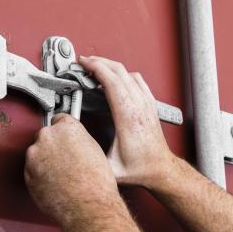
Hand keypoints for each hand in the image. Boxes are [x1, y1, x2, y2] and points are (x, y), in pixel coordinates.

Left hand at [24, 114, 119, 226]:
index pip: (59, 119)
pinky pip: (32, 170)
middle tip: (66, 161)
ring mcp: (34, 155)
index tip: (64, 138)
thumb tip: (73, 142)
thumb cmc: (95, 183)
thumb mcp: (94, 151)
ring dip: (45, 161)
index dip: (63, 131)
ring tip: (62, 175)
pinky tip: (55, 183)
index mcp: (67, 128)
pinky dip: (40, 175)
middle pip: (45, 136)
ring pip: (37, 154)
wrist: (87, 206)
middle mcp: (48, 137)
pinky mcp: (27, 172)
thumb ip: (78, 140)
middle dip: (52, 146)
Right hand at [78, 56, 175, 188]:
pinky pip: (137, 80)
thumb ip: (90, 158)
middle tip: (84, 62)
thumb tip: (72, 147)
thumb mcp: (110, 168)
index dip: (96, 68)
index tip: (83, 63)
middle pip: (119, 71)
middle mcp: (139, 106)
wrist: (160, 169)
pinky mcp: (149, 105)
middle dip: (99, 62)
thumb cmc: (140, 167)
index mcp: (127, 117)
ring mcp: (146, 104)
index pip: (112, 81)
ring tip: (96, 67)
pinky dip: (123, 73)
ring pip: (129, 73)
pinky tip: (115, 78)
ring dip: (111, 66)